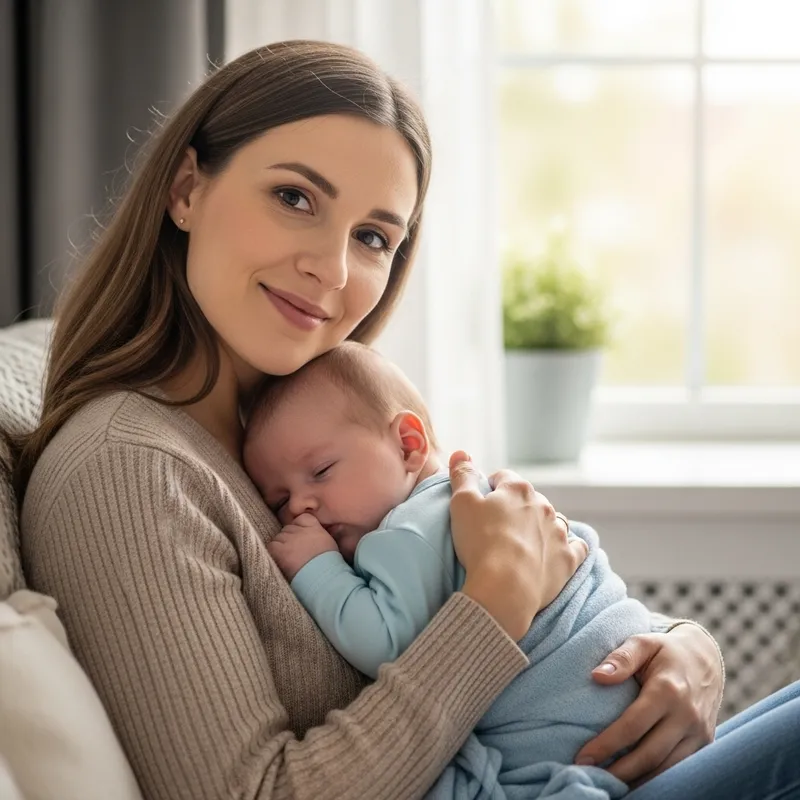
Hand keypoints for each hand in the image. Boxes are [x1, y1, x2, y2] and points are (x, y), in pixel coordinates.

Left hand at [266, 513, 337, 581]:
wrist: (321, 576)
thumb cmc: (328, 562)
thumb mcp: (327, 541)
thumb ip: (317, 532)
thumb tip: (311, 533)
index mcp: (313, 525)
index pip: (301, 518)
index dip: (299, 527)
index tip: (302, 537)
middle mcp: (299, 529)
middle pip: (288, 528)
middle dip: (290, 538)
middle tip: (296, 552)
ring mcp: (288, 538)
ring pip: (279, 537)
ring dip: (282, 546)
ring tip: (290, 558)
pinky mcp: (278, 549)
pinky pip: (271, 546)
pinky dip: (274, 552)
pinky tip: (282, 560)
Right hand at [450, 451, 586, 639]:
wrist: (505, 588)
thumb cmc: (480, 543)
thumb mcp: (461, 503)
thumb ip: (462, 475)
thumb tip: (461, 452)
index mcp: (518, 489)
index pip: (503, 478)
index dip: (489, 489)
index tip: (479, 505)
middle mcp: (544, 505)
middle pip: (528, 499)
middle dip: (514, 508)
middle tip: (495, 528)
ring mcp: (559, 532)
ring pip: (553, 520)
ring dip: (541, 525)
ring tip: (523, 541)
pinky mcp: (568, 559)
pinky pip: (576, 546)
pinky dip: (568, 546)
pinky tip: (557, 551)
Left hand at [574, 623, 722, 786]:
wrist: (706, 659)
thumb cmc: (665, 650)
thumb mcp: (642, 643)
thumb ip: (621, 657)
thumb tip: (597, 676)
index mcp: (668, 690)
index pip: (633, 726)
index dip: (607, 745)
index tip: (582, 757)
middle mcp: (687, 716)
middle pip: (649, 755)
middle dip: (618, 772)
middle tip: (588, 777)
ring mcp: (700, 733)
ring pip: (666, 769)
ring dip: (636, 781)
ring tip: (606, 784)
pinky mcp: (705, 744)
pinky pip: (679, 768)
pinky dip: (656, 778)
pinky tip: (632, 781)